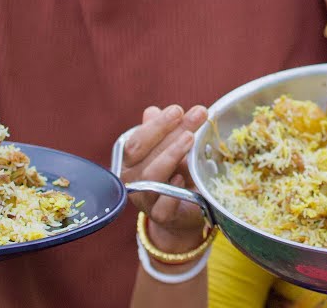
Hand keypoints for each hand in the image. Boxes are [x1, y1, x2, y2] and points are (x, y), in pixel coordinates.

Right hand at [120, 104, 208, 251]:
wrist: (184, 210)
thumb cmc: (176, 172)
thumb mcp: (171, 148)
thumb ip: (164, 130)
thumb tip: (153, 111)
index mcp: (130, 161)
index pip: (137, 140)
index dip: (157, 124)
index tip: (178, 110)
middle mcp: (132, 179)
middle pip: (144, 152)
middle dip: (170, 130)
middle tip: (196, 114)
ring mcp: (144, 199)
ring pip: (152, 174)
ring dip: (172, 153)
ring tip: (191, 137)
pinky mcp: (161, 216)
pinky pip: (163, 204)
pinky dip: (173, 188)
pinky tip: (182, 176)